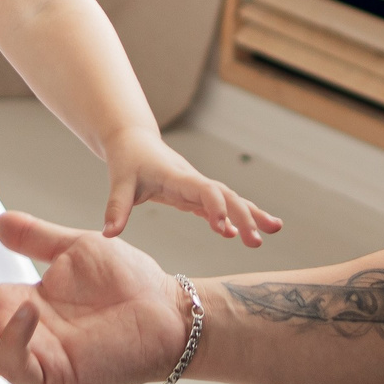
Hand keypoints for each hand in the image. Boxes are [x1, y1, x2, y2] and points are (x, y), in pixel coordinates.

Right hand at [0, 211, 192, 383]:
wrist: (170, 308)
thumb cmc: (128, 282)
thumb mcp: (73, 249)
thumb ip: (35, 239)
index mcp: (15, 305)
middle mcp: (17, 334)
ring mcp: (33, 359)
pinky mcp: (54, 378)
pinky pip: (16, 368)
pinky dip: (12, 339)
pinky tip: (24, 308)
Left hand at [101, 126, 281, 245]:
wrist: (133, 142)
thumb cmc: (127, 160)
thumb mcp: (119, 182)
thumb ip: (116, 208)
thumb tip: (108, 235)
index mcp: (177, 176)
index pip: (204, 190)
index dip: (215, 207)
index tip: (224, 228)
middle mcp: (193, 180)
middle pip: (225, 196)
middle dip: (244, 216)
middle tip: (257, 241)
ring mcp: (197, 188)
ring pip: (230, 199)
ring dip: (251, 214)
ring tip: (275, 230)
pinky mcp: (195, 195)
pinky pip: (220, 206)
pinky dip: (235, 218)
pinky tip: (245, 234)